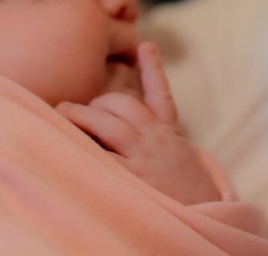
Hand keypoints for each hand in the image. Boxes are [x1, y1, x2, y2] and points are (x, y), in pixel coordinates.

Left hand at [57, 42, 220, 204]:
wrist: (206, 221)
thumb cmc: (189, 195)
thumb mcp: (182, 161)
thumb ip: (162, 142)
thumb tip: (134, 121)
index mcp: (170, 135)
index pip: (162, 95)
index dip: (153, 69)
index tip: (146, 45)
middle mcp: (157, 141)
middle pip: (123, 105)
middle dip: (97, 103)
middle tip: (72, 109)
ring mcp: (144, 158)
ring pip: (107, 124)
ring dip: (81, 116)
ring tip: (61, 114)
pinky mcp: (130, 179)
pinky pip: (98, 157)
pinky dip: (79, 151)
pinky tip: (62, 148)